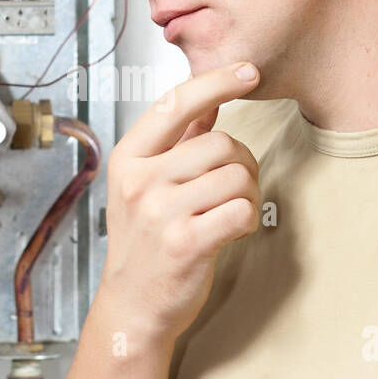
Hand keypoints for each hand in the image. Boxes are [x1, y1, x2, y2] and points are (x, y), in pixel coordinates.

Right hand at [99, 61, 262, 343]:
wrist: (132, 307)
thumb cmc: (144, 245)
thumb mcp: (145, 186)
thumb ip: (176, 143)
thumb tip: (210, 100)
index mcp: (128, 159)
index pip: (175, 104)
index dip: (216, 81)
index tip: (249, 71)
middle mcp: (141, 181)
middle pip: (220, 143)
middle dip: (242, 162)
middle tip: (235, 187)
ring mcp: (162, 212)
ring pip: (236, 176)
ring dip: (247, 194)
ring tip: (229, 212)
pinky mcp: (187, 242)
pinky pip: (241, 210)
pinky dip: (248, 219)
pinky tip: (232, 231)